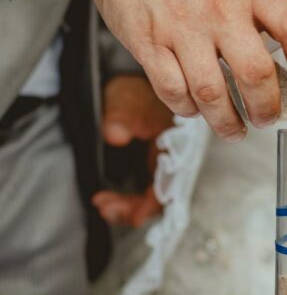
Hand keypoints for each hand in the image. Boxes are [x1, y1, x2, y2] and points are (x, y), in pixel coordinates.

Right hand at [70, 0, 286, 139]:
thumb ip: (261, 8)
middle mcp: (218, 8)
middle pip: (256, 74)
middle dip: (267, 109)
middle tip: (267, 118)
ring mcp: (181, 28)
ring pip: (213, 94)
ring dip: (228, 122)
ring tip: (234, 127)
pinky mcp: (148, 44)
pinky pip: (173, 92)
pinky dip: (188, 109)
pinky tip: (194, 107)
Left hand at [92, 75, 172, 228]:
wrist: (138, 83)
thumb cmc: (136, 92)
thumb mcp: (125, 100)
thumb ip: (120, 117)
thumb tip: (113, 135)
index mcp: (176, 146)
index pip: (169, 184)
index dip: (149, 203)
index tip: (127, 211)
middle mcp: (174, 161)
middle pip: (161, 197)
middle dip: (134, 208)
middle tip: (105, 207)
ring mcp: (162, 166)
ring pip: (152, 198)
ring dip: (128, 207)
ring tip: (102, 204)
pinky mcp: (150, 168)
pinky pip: (144, 192)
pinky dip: (126, 200)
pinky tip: (105, 199)